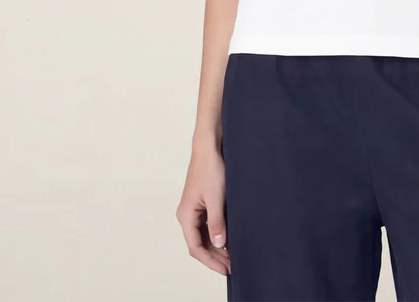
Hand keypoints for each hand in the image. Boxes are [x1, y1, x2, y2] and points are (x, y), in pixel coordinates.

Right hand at [176, 141, 230, 275]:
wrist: (209, 148)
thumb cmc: (211, 169)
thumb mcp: (216, 198)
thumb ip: (217, 223)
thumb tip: (219, 245)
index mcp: (186, 215)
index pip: (196, 247)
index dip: (211, 261)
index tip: (226, 269)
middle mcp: (186, 215)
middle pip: (199, 244)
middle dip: (215, 257)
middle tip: (232, 267)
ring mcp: (193, 210)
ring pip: (203, 236)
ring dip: (217, 247)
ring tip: (232, 257)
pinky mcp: (201, 204)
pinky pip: (207, 226)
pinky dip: (217, 235)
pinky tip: (228, 241)